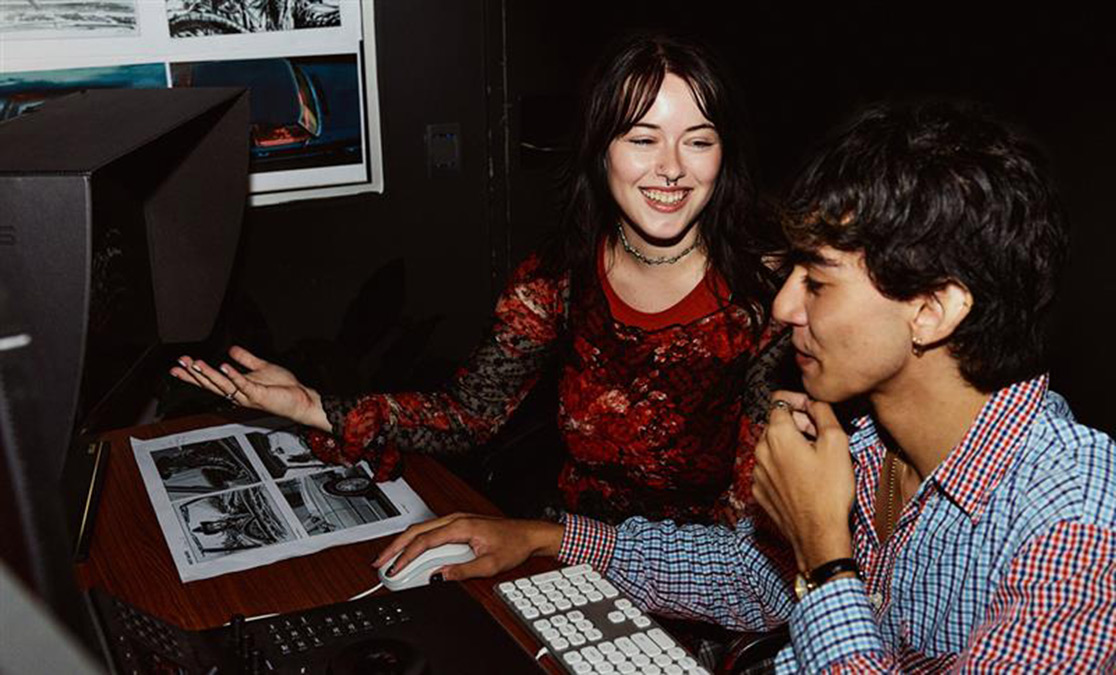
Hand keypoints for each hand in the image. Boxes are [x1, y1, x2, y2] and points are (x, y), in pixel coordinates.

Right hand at [170, 345, 329, 430]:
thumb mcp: (261, 368)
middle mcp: (239, 393)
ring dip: (209, 374)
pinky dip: (233, 375)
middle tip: (180, 364)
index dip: (194, 373)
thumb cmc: (283, 388)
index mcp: (237, 386)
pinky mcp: (259, 394)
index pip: (211, 380)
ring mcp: (248, 395)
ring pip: (223, 385)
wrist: (300, 399)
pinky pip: (243, 384)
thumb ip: (246, 359)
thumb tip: (231, 350)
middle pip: (212, 384)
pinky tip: (224, 366)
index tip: (179, 365)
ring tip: (196, 364)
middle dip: (195, 373)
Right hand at [373, 513, 563, 581]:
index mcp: (461, 526)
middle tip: (379, 564)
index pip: (424, 541)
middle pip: (415, 531)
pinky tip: (409, 553)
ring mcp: (455, 520)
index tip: (394, 570)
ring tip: (389, 561)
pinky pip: (430, 532)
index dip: (405, 557)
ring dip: (403, 544)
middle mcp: (455, 519)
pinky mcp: (457, 525)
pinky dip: (415, 542)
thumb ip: (462, 571)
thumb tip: (439, 577)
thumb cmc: (513, 544)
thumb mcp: (490, 565)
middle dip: (394, 547)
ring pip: (421, 530)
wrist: (529, 534)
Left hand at [752, 391, 854, 571]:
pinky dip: (783, 467)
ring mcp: (757, 473)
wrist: (818, 534)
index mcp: (777, 435)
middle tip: (820, 439)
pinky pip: (770, 469)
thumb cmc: (830, 491)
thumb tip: (815, 402)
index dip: (800, 403)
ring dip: (790, 446)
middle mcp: (760, 451)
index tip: (815, 414)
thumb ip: (823, 413)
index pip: (779, 401)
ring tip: (814, 461)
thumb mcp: (837, 443)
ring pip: (772, 447)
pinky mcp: (759, 491)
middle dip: (796, 425)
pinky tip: (803, 479)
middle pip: (775, 424)